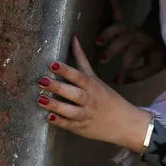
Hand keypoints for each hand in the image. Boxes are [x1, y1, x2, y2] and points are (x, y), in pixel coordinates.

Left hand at [36, 36, 151, 151]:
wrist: (125, 123)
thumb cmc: (107, 97)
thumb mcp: (96, 78)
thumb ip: (81, 60)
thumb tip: (73, 38)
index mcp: (93, 86)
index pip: (79, 76)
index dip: (66, 70)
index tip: (53, 65)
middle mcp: (90, 99)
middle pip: (74, 93)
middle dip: (58, 87)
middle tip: (42, 81)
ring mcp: (85, 115)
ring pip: (70, 110)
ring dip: (55, 105)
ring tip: (40, 99)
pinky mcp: (81, 128)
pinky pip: (69, 125)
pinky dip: (59, 121)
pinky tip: (48, 117)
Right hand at [96, 0, 165, 83]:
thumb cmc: (157, 54)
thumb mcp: (154, 66)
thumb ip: (140, 74)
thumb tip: (123, 80)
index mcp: (145, 45)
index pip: (132, 57)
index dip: (124, 69)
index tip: (116, 80)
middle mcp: (137, 34)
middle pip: (124, 41)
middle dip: (113, 50)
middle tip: (102, 60)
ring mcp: (131, 27)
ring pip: (118, 27)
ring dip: (107, 33)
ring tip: (98, 41)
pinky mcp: (127, 23)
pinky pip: (120, 13)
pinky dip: (115, 5)